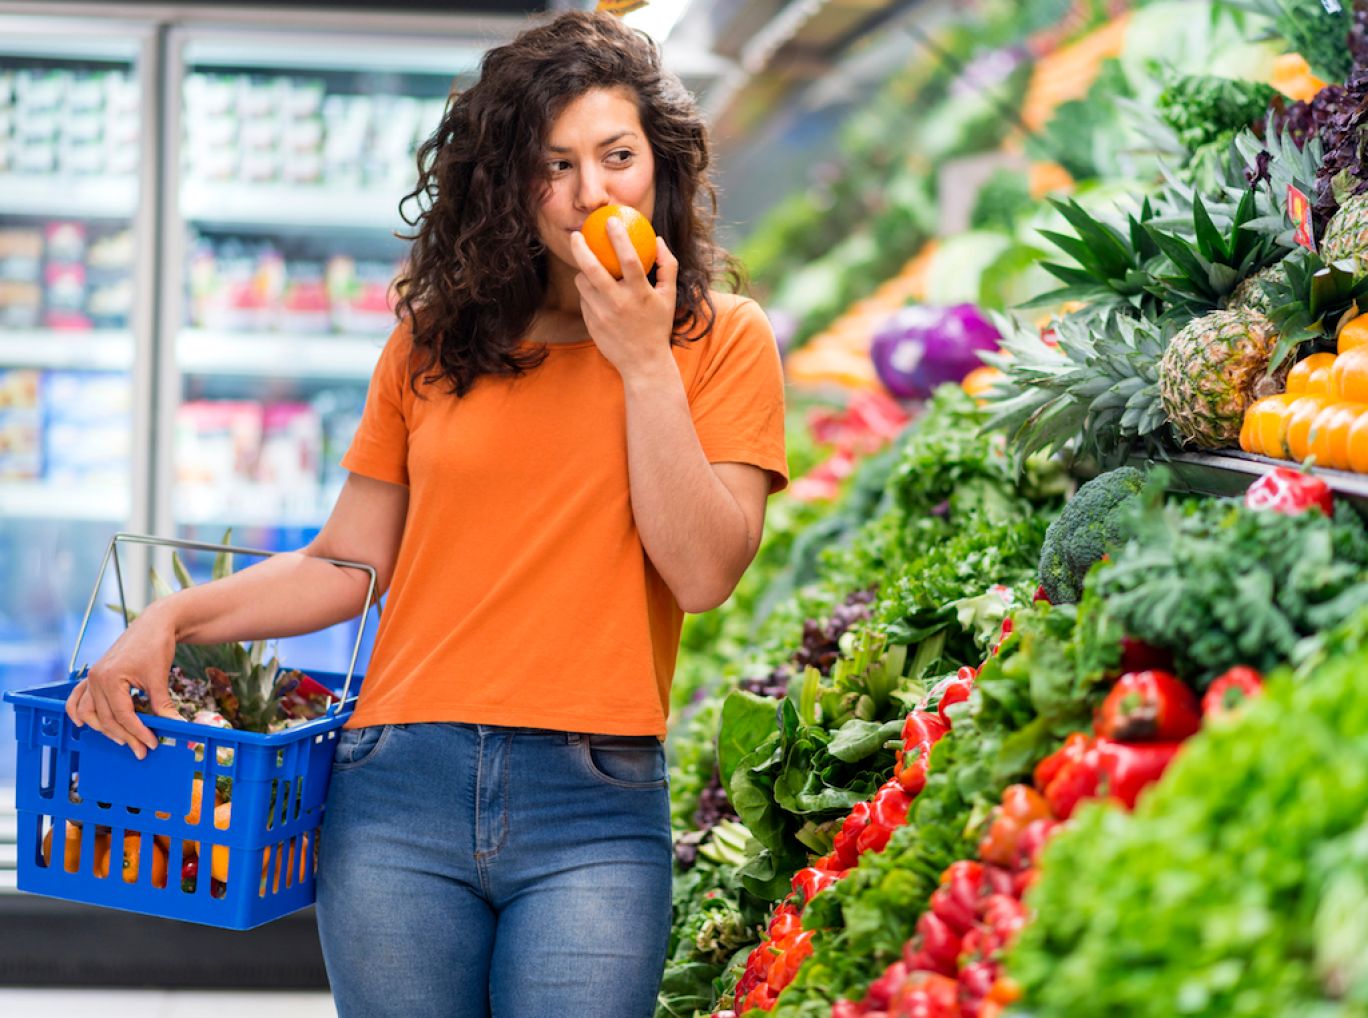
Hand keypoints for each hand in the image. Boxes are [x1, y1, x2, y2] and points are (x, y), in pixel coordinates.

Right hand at [65, 606, 180, 759]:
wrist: (154, 624)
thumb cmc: (157, 646)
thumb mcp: (160, 678)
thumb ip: (163, 706)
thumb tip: (175, 727)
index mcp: (110, 678)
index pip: (122, 715)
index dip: (137, 732)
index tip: (152, 744)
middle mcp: (95, 679)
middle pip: (107, 718)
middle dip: (125, 736)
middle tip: (143, 750)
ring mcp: (92, 677)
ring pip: (90, 712)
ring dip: (104, 729)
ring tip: (123, 741)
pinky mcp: (94, 675)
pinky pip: (78, 697)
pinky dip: (77, 711)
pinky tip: (80, 724)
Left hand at [570, 218, 677, 378]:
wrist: (643, 363)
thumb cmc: (657, 325)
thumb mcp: (669, 297)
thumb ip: (668, 266)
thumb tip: (658, 239)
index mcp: (640, 294)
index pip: (628, 259)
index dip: (618, 237)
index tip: (611, 220)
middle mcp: (619, 303)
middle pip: (593, 269)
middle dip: (581, 247)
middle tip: (576, 234)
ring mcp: (602, 314)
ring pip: (583, 283)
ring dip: (584, 271)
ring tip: (589, 265)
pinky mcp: (591, 323)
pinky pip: (584, 299)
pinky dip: (588, 291)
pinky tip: (594, 290)